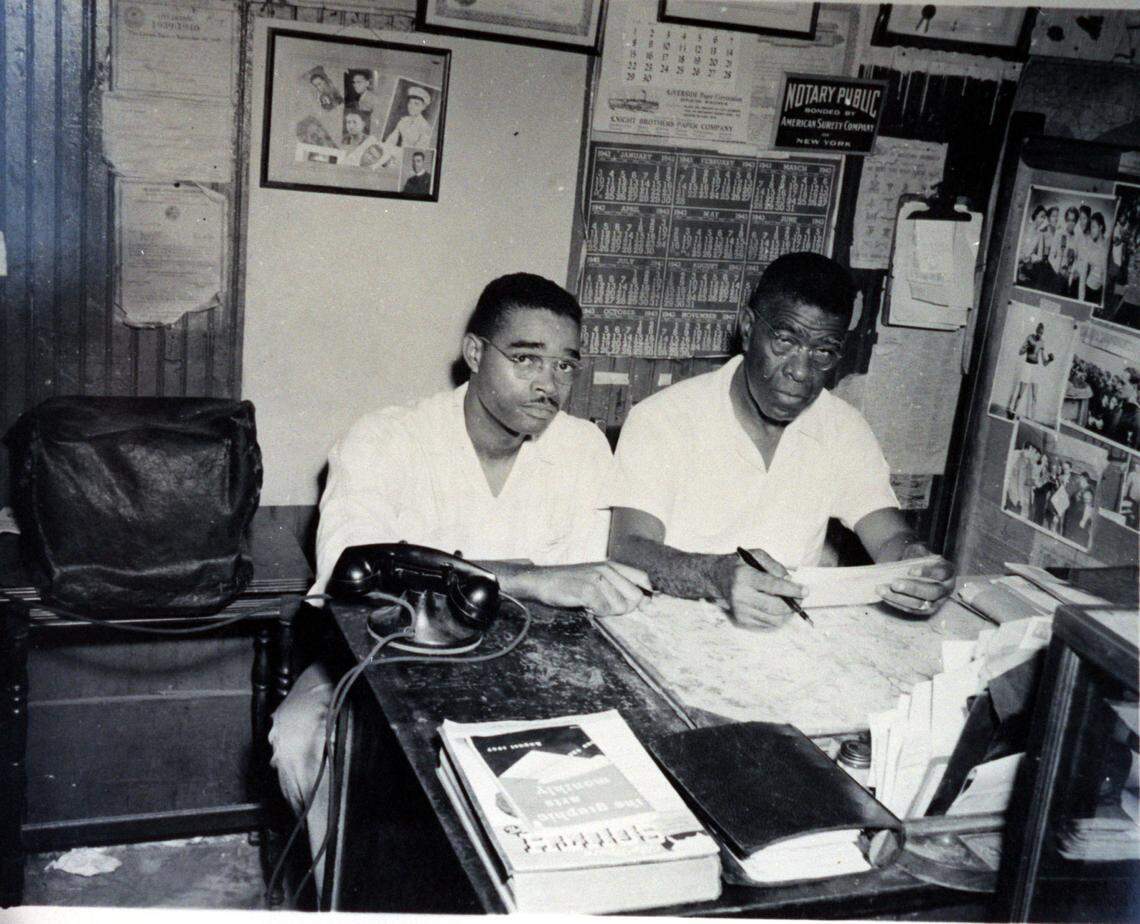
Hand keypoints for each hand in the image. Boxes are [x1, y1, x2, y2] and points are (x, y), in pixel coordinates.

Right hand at [525, 561, 651, 616]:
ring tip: (593, 604)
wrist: (542, 580)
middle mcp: (607, 569)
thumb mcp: (596, 578)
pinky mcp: (586, 588)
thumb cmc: (571, 583)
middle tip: (605, 607)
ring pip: (620, 606)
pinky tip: (586, 607)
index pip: (643, 578)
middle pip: (635, 596)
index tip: (642, 608)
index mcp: (612, 565)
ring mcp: (596, 578)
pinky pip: (603, 609)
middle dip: (624, 608)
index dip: (646, 595)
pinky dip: (596, 613)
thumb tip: (647, 604)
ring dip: (607, 611)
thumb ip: (619, 587)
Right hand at [713, 548, 803, 629]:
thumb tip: (790, 582)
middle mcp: (740, 595)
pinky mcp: (741, 619)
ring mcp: (740, 610)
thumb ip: (775, 566)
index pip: (772, 586)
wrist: (718, 577)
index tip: (805, 591)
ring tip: (791, 603)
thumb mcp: (757, 555)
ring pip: (773, 619)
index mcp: (743, 576)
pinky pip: (767, 624)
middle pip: (774, 607)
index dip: (791, 590)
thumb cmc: (740, 564)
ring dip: (787, 613)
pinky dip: (778, 618)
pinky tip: (778, 608)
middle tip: (801, 597)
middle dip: (792, 604)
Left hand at [877, 557, 954, 615]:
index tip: (910, 571)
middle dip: (912, 589)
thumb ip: (915, 554)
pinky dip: (897, 603)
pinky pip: (912, 610)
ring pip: (921, 604)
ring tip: (883, 591)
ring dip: (900, 598)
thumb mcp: (918, 550)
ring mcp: (937, 602)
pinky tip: (885, 597)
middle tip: (894, 584)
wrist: (913, 566)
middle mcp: (946, 588)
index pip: (942, 573)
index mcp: (948, 571)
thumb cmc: (917, 558)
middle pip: (932, 592)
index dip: (927, 572)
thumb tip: (904, 561)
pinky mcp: (926, 610)